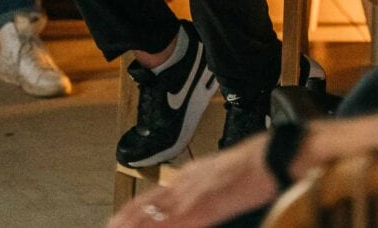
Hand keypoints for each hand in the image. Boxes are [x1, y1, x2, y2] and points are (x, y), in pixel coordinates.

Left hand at [108, 135, 275, 227]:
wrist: (268, 157)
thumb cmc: (254, 167)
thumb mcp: (222, 178)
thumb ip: (205, 190)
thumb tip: (201, 205)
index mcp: (189, 176)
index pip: (152, 196)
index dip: (132, 210)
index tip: (117, 219)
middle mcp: (184, 183)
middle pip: (145, 204)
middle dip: (125, 219)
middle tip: (109, 226)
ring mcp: (190, 195)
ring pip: (151, 214)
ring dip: (132, 224)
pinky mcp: (200, 208)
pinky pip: (170, 222)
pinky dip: (156, 227)